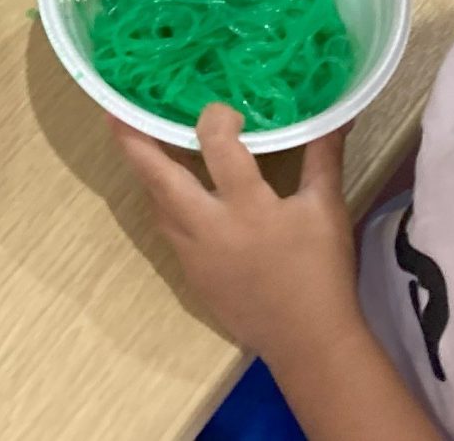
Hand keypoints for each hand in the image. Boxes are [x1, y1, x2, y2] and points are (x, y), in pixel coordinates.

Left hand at [114, 108, 360, 358]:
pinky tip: (172, 190)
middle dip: (135, 143)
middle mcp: (210, 227)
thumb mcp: (326, 209)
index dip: (215, 119)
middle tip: (117, 114)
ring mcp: (194, 254)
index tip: (225, 111)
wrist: (307, 341)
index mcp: (247, 207)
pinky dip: (165, 202)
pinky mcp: (192, 274)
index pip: (217, 147)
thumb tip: (336, 116)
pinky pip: (169, 229)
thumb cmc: (320, 273)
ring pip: (157, 204)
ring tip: (139, 143)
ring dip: (147, 173)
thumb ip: (323, 156)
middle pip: (160, 178)